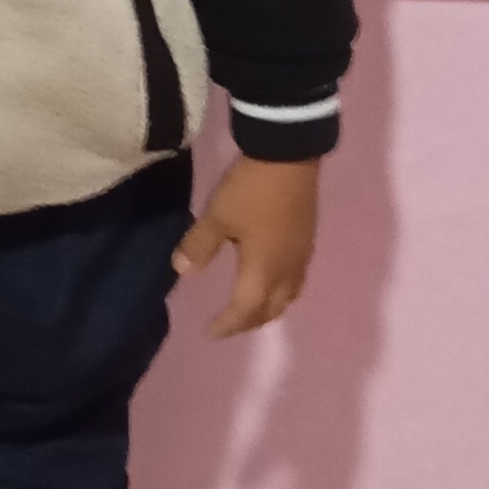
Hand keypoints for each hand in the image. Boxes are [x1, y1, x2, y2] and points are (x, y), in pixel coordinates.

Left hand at [173, 156, 317, 335]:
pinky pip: (296, 281)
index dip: (228, 324)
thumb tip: (182, 272)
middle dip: (249, 322)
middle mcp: (288, 270)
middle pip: (271, 309)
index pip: (246, 310)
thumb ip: (199, 246)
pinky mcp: (307, 241)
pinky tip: (269, 281)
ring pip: (288, 297)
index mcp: (264, 270)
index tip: (210, 332)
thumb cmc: (250, 190)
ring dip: (267, 309)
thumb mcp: (217, 216)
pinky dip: (280, 292)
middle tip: (227, 325)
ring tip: (248, 309)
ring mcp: (301, 256)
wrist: (289, 156)